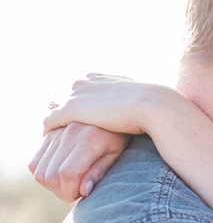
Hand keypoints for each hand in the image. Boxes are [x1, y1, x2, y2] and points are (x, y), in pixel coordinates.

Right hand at [30, 124, 128, 202]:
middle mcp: (69, 133)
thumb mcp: (115, 155)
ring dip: (50, 185)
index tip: (80, 195)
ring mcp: (56, 132)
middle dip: (61, 192)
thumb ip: (98, 172)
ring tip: (67, 185)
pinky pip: (35, 162)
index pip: (67, 174)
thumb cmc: (118, 136)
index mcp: (88, 140)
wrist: (112, 107)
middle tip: (74, 194)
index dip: (70, 191)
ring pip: (38, 170)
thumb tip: (83, 191)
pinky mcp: (48, 133)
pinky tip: (59, 175)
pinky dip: (43, 174)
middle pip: (50, 175)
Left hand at [41, 73, 165, 139]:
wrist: (153, 105)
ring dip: (56, 126)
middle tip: (62, 135)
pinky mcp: (70, 109)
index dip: (78, 108)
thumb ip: (127, 100)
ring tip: (56, 143)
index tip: (78, 122)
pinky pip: (51, 121)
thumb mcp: (137, 97)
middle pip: (63, 99)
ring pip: (55, 111)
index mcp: (96, 78)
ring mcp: (75, 94)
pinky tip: (52, 144)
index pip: (78, 92)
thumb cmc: (152, 105)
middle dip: (63, 116)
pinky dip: (50, 132)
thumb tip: (134, 107)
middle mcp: (82, 82)